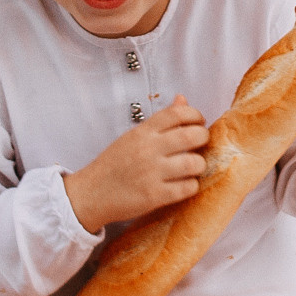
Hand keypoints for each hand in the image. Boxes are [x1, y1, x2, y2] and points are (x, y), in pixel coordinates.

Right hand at [64, 97, 208, 231]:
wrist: (91, 194)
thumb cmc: (114, 164)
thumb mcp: (133, 136)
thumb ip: (160, 120)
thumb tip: (182, 99)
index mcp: (143, 132)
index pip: (178, 113)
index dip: (195, 115)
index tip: (198, 122)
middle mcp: (148, 149)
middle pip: (192, 135)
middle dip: (203, 138)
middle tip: (200, 144)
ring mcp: (152, 173)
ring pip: (194, 163)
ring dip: (199, 165)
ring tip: (192, 167)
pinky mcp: (154, 196)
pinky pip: (188, 188)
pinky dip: (191, 186)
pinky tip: (184, 184)